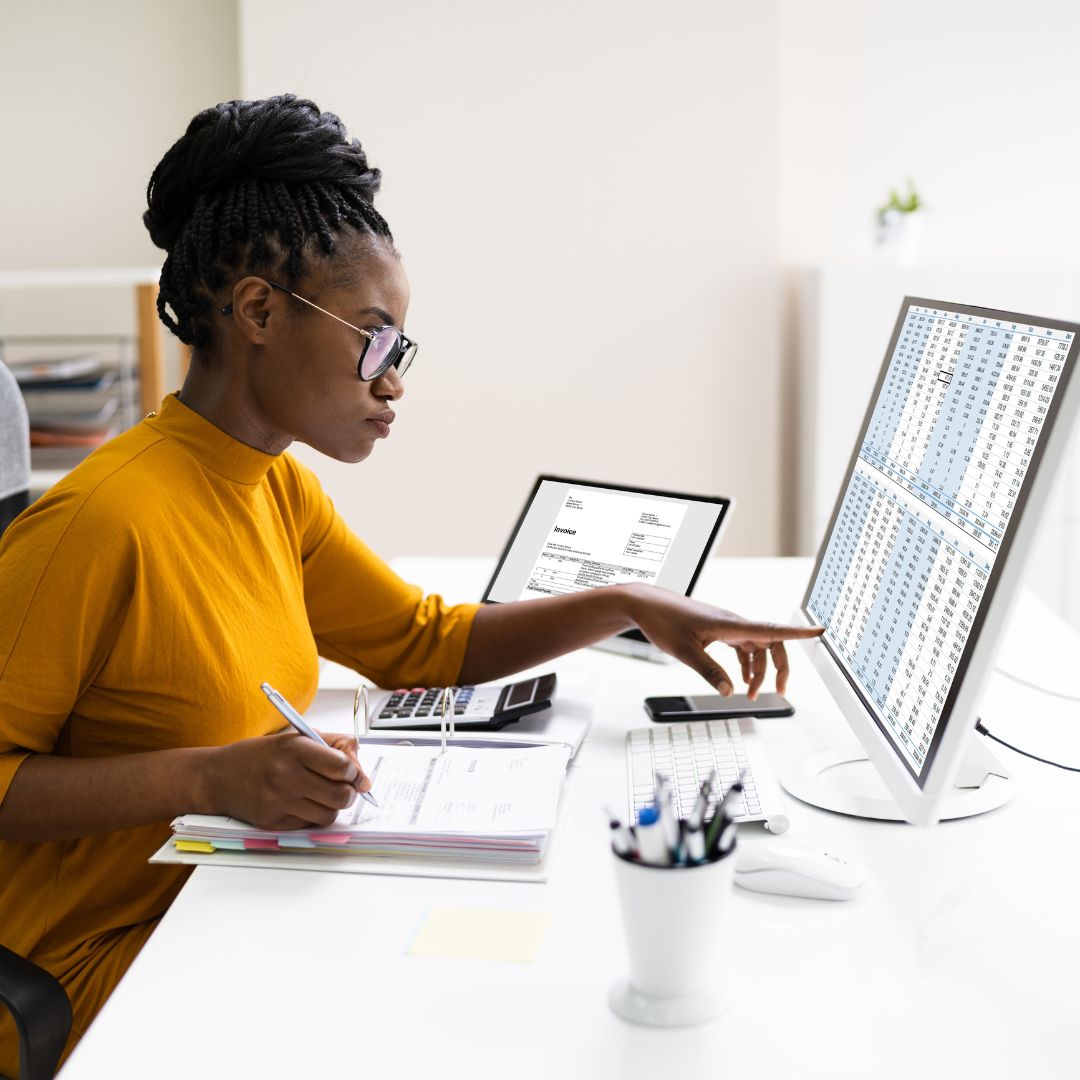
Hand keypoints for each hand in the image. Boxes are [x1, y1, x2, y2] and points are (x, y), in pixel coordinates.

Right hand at [204, 730, 371, 830]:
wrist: (218, 776)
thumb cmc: (261, 755)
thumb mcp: (295, 737)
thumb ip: (332, 745)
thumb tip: (360, 768)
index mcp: (294, 748)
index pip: (342, 766)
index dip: (354, 771)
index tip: (353, 772)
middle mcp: (286, 775)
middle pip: (340, 795)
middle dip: (350, 792)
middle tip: (346, 788)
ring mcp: (278, 801)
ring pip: (329, 814)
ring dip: (333, 806)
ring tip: (324, 795)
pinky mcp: (273, 822)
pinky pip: (309, 825)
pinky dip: (313, 816)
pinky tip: (303, 803)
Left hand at [624, 585, 823, 697]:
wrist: (646, 605)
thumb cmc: (663, 621)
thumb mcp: (683, 652)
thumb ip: (709, 672)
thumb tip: (730, 692)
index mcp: (730, 624)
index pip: (772, 629)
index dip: (798, 632)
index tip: (821, 631)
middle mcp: (733, 622)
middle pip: (771, 642)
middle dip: (779, 667)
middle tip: (780, 692)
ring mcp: (727, 625)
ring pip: (757, 647)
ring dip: (759, 670)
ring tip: (752, 694)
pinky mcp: (719, 629)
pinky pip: (743, 646)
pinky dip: (746, 664)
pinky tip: (740, 679)